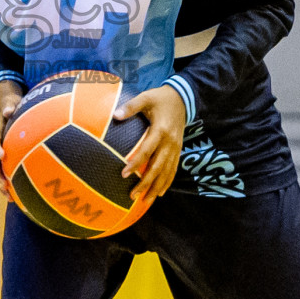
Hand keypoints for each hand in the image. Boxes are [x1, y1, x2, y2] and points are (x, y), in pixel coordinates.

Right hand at [0, 80, 25, 197]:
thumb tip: (8, 110)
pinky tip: (21, 196)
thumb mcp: (11, 102)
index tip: (1, 155)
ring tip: (9, 197)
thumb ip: (9, 106)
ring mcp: (1, 153)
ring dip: (3, 184)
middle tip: (4, 185)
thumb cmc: (12, 105)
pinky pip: (8, 172)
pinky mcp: (7, 159)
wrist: (8, 108)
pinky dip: (12, 183)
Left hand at [115, 85, 185, 204]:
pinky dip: (167, 182)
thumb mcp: (146, 97)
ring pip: (167, 172)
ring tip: (146, 201)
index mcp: (160, 130)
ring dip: (156, 187)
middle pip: (158, 167)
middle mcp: (170, 143)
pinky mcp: (178, 150)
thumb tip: (115, 114)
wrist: (184, 98)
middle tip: (133, 195)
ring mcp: (176, 148)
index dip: (136, 163)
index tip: (124, 174)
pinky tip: (160, 193)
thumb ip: (131, 106)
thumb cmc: (161, 98)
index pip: (147, 151)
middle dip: (146, 183)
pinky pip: (173, 169)